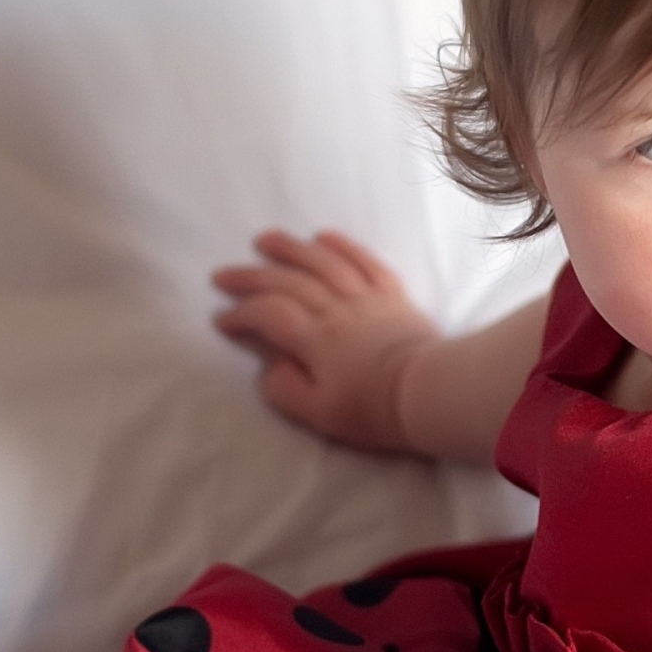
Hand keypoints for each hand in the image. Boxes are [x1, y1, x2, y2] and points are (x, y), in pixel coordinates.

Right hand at [211, 229, 437, 451]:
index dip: (241, 314)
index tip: (222, 319)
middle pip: (287, 282)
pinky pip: (364, 261)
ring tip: (265, 239)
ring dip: (290, 248)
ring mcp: (365, 298)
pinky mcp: (392, 295)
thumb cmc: (373, 409)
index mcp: (315, 340)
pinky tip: (323, 236)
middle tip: (223, 274)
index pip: (268, 315)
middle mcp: (336, 310)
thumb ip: (285, 389)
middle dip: (251, 276)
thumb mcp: (320, 415)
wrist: (429, 393)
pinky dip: (343, 245)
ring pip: (322, 262)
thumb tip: (270, 365)